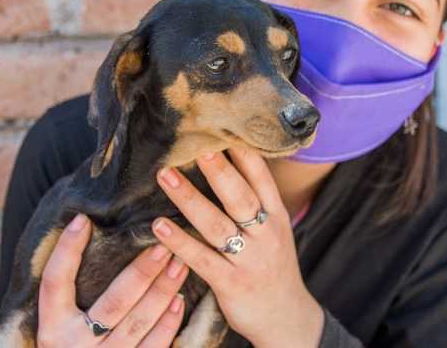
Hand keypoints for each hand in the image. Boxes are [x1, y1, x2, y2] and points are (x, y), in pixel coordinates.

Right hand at [37, 213, 189, 346]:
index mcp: (52, 329)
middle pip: (114, 303)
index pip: (56, 283)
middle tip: (163, 245)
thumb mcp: (59, 327)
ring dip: (163, 292)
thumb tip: (86, 233)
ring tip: (180, 264)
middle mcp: (75, 347)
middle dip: (141, 271)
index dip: (66, 251)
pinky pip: (153, 347)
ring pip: (138, 323)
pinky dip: (167, 324)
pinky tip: (178, 301)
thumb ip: (69, 296)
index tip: (82, 219)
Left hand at [153, 148, 324, 347]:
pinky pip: (202, 258)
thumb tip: (229, 160)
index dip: (245, 153)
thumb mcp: (275, 230)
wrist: (286, 319)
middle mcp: (266, 234)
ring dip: (189, 199)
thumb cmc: (272, 266)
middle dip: (219, 170)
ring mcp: (250, 259)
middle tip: (197, 144)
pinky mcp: (232, 283)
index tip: (225, 127)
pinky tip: (159, 226)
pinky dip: (180, 241)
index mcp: (277, 216)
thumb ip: (257, 201)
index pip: (262, 178)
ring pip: (217, 224)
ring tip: (166, 176)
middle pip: (241, 196)